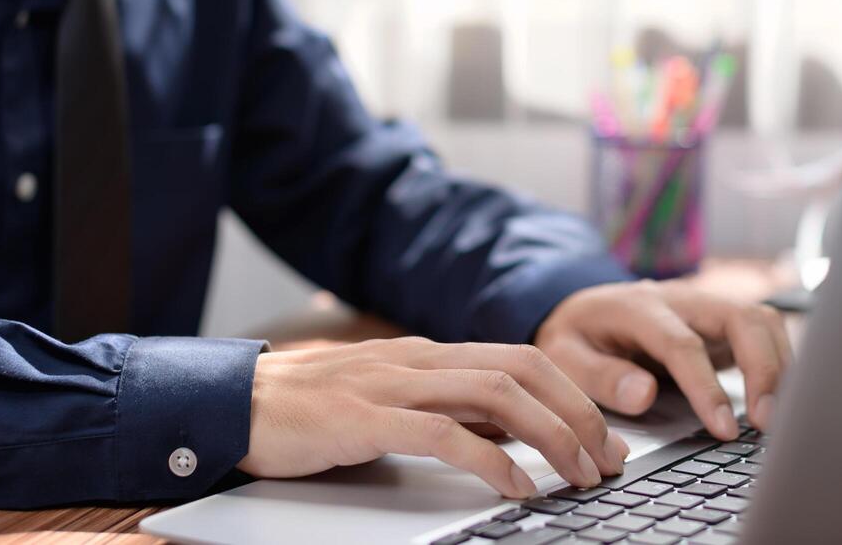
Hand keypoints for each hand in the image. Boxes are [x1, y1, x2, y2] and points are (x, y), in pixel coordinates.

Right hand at [238, 336, 631, 497]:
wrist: (233, 401)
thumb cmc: (308, 411)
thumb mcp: (387, 403)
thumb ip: (440, 410)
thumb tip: (505, 438)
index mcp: (426, 355)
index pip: (519, 359)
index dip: (572, 395)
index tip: (604, 437)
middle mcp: (418, 359)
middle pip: (521, 369)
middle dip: (577, 413)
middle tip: (608, 459)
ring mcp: (391, 383)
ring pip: (495, 394)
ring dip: (550, 436)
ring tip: (579, 475)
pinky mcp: (362, 417)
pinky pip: (442, 433)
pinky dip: (490, 460)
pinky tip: (517, 487)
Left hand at [534, 279, 791, 440]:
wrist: (583, 308)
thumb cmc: (576, 337)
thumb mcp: (565, 357)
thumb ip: (599, 376)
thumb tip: (644, 395)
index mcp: (637, 307)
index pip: (683, 343)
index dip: (707, 387)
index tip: (724, 428)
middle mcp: (679, 299)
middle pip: (739, 318)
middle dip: (763, 368)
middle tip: (768, 422)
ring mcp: (705, 306)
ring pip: (760, 320)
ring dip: (780, 365)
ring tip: (780, 416)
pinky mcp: (721, 321)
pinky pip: (763, 331)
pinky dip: (781, 361)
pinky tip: (781, 399)